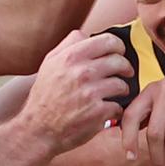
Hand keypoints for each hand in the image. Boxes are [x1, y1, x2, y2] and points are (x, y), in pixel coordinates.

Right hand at [20, 29, 129, 153]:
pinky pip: (118, 107)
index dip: (118, 47)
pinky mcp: (98, 113)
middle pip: (119, 61)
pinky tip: (108, 112)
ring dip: (122, 91)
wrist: (38, 130)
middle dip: (126, 68)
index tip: (118, 53)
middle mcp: (82, 72)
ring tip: (116, 95)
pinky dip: (116, 111)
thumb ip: (68, 46)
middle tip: (126, 73)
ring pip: (122, 85)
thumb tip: (86, 35)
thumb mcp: (49, 65)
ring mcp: (91, 93)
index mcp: (71, 57)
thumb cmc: (45, 97)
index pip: (108, 40)